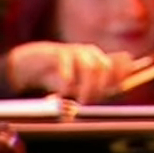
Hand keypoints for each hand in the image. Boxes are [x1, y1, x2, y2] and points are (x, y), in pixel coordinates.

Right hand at [6, 42, 131, 101]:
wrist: (29, 65)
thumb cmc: (57, 76)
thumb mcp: (78, 84)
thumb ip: (96, 87)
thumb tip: (118, 90)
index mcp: (99, 60)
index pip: (122, 64)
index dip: (124, 76)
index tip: (119, 90)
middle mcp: (91, 53)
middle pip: (106, 68)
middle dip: (101, 87)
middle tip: (90, 101)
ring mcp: (76, 51)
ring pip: (91, 68)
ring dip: (87, 87)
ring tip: (79, 99)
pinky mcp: (58, 52)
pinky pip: (69, 65)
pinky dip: (68, 80)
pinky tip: (63, 90)